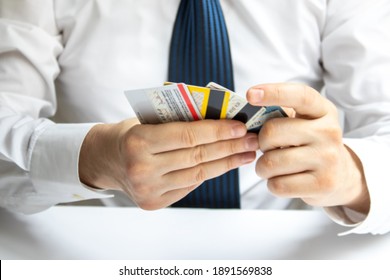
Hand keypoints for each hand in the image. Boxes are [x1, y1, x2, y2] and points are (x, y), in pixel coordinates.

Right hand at [79, 119, 257, 209]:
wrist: (105, 160)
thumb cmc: (130, 133)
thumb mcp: (148, 120)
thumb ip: (178, 121)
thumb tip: (219, 120)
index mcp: (138, 141)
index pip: (187, 136)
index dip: (217, 131)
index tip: (240, 127)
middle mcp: (142, 169)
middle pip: (197, 157)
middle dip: (229, 147)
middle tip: (252, 140)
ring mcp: (148, 190)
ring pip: (197, 175)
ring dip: (226, 163)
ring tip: (246, 154)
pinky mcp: (154, 202)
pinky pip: (189, 186)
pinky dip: (209, 174)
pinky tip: (225, 165)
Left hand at [247, 83, 368, 213]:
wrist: (340, 176)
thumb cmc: (309, 144)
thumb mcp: (303, 123)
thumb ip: (279, 115)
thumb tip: (245, 120)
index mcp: (323, 110)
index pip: (299, 96)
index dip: (274, 92)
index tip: (250, 94)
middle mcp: (329, 132)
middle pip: (272, 133)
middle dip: (261, 143)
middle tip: (268, 148)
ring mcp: (327, 158)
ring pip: (271, 162)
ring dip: (263, 167)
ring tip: (273, 167)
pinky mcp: (322, 184)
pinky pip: (278, 185)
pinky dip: (272, 184)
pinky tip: (283, 179)